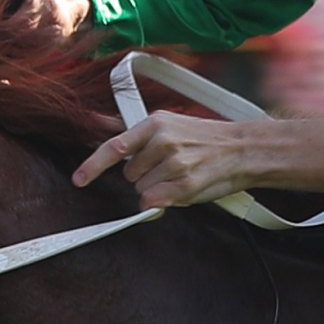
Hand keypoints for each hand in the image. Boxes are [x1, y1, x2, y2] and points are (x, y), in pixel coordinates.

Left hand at [74, 108, 274, 201]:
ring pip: (142, 189)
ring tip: (180, 175)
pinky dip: (162, 201)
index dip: (93, 165)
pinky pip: (155, 201)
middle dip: (143, 175)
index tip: (79, 179)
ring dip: (156, 188)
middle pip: (129, 174)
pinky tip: (180, 189)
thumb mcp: (169, 125)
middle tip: (169, 167)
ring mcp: (174, 163)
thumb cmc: (207, 140)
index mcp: (155, 123)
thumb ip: (133, 131)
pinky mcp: (184, 184)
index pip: (115, 146)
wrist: (244, 149)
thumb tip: (97, 122)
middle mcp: (163, 141)